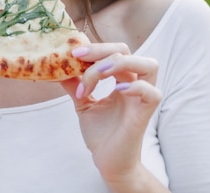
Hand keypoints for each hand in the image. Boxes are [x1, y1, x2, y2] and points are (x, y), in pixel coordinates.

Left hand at [60, 43, 161, 185]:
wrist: (109, 163)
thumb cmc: (101, 134)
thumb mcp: (83, 104)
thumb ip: (75, 84)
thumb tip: (58, 66)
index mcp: (122, 79)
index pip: (115, 51)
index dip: (95, 48)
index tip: (73, 53)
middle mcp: (134, 84)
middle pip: (127, 52)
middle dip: (102, 50)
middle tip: (79, 56)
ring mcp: (142, 98)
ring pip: (148, 65)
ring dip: (119, 63)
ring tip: (96, 74)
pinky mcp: (145, 114)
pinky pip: (151, 92)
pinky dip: (134, 87)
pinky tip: (115, 90)